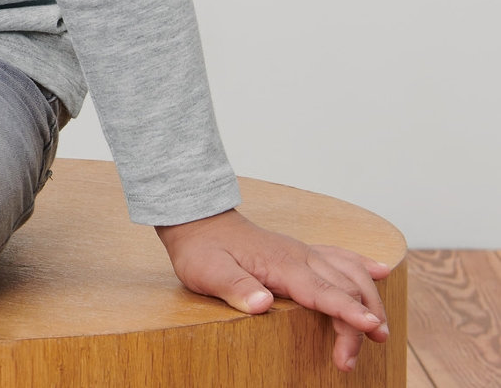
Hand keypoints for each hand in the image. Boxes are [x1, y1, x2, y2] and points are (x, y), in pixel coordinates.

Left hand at [155, 209, 393, 372]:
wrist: (197, 219)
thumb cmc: (201, 248)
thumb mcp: (207, 271)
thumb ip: (235, 287)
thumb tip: (262, 302)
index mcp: (281, 264)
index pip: (323, 290)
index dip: (349, 311)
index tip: (372, 328)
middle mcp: (299, 256)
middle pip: (345, 288)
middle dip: (358, 322)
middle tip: (347, 361)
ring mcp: (302, 252)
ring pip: (350, 273)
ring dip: (369, 301)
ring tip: (379, 332)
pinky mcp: (300, 252)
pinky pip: (339, 256)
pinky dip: (363, 266)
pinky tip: (381, 272)